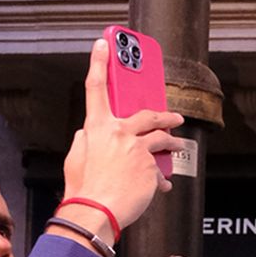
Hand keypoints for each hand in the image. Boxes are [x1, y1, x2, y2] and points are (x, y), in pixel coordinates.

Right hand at [57, 34, 183, 238]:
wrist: (94, 212)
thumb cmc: (83, 189)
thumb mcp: (76, 158)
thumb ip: (85, 141)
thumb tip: (87, 134)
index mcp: (96, 127)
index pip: (96, 88)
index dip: (99, 63)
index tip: (103, 45)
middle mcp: (119, 133)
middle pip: (147, 116)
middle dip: (165, 116)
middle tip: (175, 117)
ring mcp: (137, 149)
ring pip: (162, 140)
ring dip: (173, 142)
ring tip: (179, 144)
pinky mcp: (151, 167)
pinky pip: (160, 170)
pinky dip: (161, 179)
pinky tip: (162, 187)